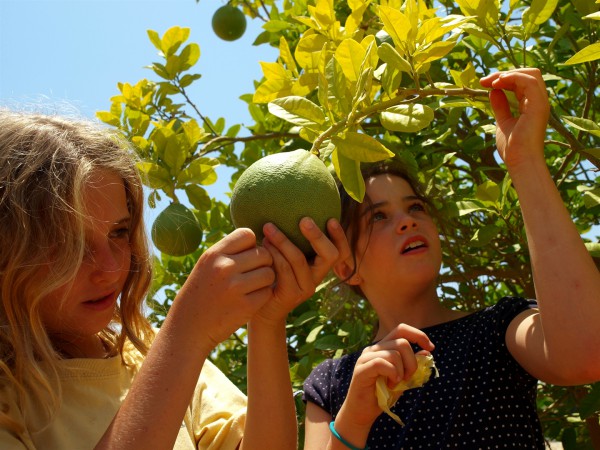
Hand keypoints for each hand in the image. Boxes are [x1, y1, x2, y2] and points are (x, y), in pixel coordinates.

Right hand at [176, 228, 274, 347]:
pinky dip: (263, 296)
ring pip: (270, 273)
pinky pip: (267, 292)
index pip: (248, 234)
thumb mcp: (207, 264)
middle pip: (264, 254)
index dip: (252, 245)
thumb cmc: (201, 292)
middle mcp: (224, 268)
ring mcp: (235, 288)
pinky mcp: (246, 307)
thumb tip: (257, 238)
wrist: (188, 328)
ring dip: (265, 280)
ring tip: (252, 286)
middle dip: (263, 263)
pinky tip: (250, 299)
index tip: (246, 257)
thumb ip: (229, 250)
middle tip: (252, 274)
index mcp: (214, 254)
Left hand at [254, 217, 350, 324]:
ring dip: (283, 240)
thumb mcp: (282, 256)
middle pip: (330, 255)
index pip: (340, 252)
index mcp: (319, 267)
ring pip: (300, 259)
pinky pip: (284, 270)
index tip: (331, 219)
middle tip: (304, 219)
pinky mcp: (291, 295)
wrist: (260, 309)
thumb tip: (284, 206)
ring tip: (269, 227)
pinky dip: (274, 254)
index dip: (340, 237)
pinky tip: (263, 244)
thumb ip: (289, 239)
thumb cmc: (270, 275)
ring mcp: (305, 288)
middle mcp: (317, 278)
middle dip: (317, 236)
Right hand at [337, 324, 433, 428]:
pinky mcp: (361, 369)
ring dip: (401, 372)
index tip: (431, 348)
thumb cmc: (382, 394)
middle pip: (402, 342)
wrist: (363, 412)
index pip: (401, 329)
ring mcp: (366, 357)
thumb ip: (412, 365)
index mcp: (383, 347)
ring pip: (394, 353)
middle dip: (412, 362)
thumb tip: (427, 351)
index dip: (418, 335)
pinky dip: (392, 374)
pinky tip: (390, 385)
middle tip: (407, 378)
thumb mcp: (402, 378)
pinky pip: (382, 363)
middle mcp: (373, 348)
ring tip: (395, 384)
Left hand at [479, 68, 549, 168]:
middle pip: (527, 74)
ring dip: (508, 74)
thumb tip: (494, 91)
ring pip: (530, 74)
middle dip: (504, 73)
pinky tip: (499, 83)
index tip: (483, 83)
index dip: (503, 79)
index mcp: (531, 105)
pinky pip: (530, 81)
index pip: (521, 82)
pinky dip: (514, 77)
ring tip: (490, 81)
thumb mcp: (502, 122)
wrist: (520, 162)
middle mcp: (538, 101)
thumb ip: (500, 106)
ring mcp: (540, 102)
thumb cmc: (512, 148)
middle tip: (484, 81)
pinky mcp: (538, 105)